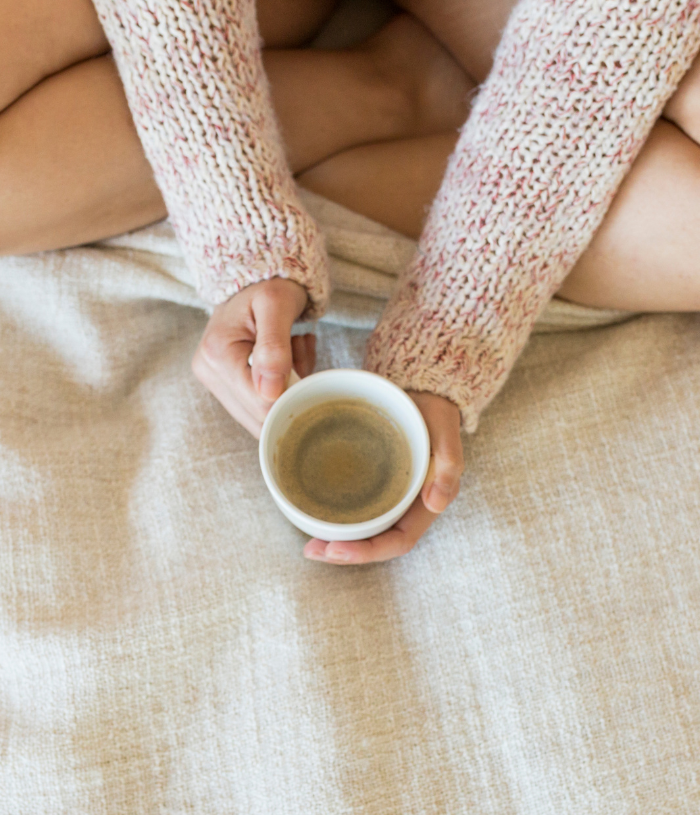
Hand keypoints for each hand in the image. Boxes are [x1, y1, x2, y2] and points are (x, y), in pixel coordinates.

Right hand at [191, 278, 315, 437]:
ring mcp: (215, 380)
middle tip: (298, 351)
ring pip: (262, 414)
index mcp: (217, 354)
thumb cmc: (270, 284)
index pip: (261, 404)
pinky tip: (286, 360)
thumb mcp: (277, 304)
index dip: (292, 394)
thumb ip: (274, 346)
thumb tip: (269, 392)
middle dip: (289, 392)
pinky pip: (260, 404)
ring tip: (293, 350)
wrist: (258, 277)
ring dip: (287, 389)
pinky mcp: (225, 384)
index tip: (302, 360)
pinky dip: (282, 388)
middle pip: (260, 416)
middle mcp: (209, 372)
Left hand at [303, 391, 463, 564]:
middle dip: (345, 553)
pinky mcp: (373, 484)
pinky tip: (310, 514)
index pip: (399, 541)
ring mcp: (389, 497)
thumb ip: (448, 464)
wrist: (424, 392)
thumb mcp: (446, 432)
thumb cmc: (437, 413)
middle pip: (376, 542)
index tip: (336, 550)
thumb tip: (436, 503)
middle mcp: (406, 507)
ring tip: (309, 546)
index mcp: (425, 504)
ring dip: (336, 541)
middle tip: (311, 550)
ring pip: (363, 530)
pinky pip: (354, 509)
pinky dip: (334, 517)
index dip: (368, 552)